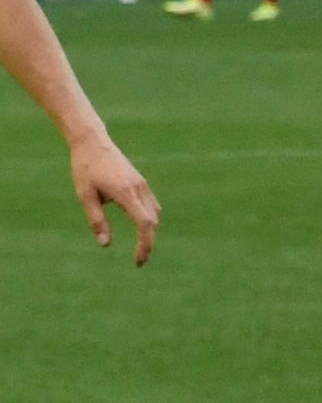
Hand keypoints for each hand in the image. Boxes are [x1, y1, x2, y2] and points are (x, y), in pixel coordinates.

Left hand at [69, 130, 156, 264]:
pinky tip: (140, 224)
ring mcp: (142, 185)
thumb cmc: (85, 168)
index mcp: (126, 193)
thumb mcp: (85, 195)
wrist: (92, 142)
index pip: (145, 224)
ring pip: (154, 214)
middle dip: (148, 242)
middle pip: (153, 222)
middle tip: (138, 260)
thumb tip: (105, 244)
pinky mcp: (141, 182)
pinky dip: (149, 219)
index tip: (138, 260)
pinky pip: (152, 205)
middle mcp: (139, 189)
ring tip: (140, 245)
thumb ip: (96, 220)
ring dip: (150, 231)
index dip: (145, 244)